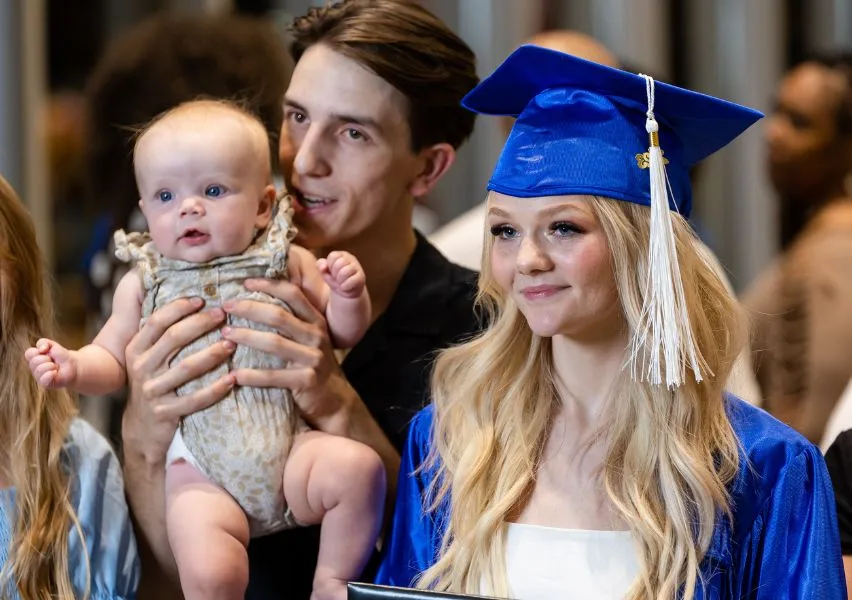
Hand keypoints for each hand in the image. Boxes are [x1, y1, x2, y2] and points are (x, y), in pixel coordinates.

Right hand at [25, 338, 76, 387]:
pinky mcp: (45, 383)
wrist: (73, 366)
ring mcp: (38, 376)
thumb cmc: (61, 356)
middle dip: (47, 358)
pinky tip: (55, 373)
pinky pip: (43, 380)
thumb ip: (43, 342)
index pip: (29, 353)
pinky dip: (50, 374)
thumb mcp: (52, 345)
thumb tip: (41, 349)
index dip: (39, 351)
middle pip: (35, 361)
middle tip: (54, 361)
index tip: (48, 351)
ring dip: (51, 366)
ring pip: (39, 369)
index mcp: (33, 358)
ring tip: (56, 367)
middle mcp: (34, 368)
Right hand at [122, 297, 235, 466]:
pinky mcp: (166, 413)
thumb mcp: (148, 357)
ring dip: (212, 354)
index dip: (179, 308)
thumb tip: (193, 300)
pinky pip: (195, 399)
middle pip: (173, 338)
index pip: (156, 322)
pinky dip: (215, 389)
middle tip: (223, 315)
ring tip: (233, 343)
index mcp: (136, 350)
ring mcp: (152, 391)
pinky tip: (233, 379)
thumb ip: (161, 334)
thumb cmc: (154, 382)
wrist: (142, 428)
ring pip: (186, 367)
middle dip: (200, 324)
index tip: (202, 299)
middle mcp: (141, 368)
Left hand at [222, 278, 356, 430]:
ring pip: (274, 343)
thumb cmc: (311, 364)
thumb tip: (255, 298)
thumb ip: (291, 321)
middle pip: (279, 315)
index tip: (245, 283)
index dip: (269, 285)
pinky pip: (274, 376)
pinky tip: (234, 375)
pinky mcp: (307, 381)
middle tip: (225, 307)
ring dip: (245, 337)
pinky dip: (252, 375)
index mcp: (316, 320)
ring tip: (224, 334)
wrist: (333, 400)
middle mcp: (317, 336)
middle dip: (248, 308)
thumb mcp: (308, 338)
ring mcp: (314, 358)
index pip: (293, 294)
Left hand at [317, 251, 365, 298]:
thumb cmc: (335, 279)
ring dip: (339, 281)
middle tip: (337, 278)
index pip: (333, 256)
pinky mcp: (361, 277)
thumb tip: (323, 267)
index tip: (332, 272)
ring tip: (341, 283)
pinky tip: (345, 287)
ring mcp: (357, 268)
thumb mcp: (325, 272)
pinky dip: (345, 286)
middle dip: (335, 274)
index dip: (330, 266)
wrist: (347, 291)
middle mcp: (351, 259)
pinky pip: (351, 281)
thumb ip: (321, 266)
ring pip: (345, 272)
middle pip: (339, 264)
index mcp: (341, 255)